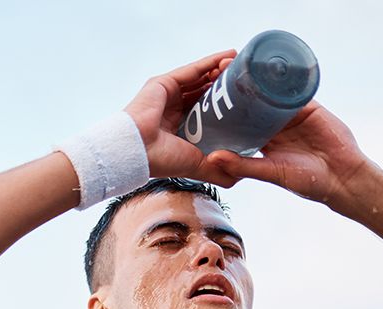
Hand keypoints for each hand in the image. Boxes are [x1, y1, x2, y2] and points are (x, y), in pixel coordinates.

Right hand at [123, 49, 242, 188]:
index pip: (207, 111)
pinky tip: (228, 56)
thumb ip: (218, 171)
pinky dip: (211, 61)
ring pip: (200, 77)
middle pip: (204, 90)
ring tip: (240, 64)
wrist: (137, 150)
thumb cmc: (162, 161)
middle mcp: (174, 109)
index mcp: (180, 128)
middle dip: (223, 84)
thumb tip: (240, 178)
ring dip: (220, 69)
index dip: (224, 104)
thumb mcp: (198, 166)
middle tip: (246, 79)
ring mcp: (169, 94)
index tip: (245, 99)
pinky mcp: (165, 82)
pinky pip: (193, 69)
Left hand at [198, 63, 371, 206]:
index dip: (224, 109)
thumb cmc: (306, 181)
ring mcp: (290, 114)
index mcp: (262, 141)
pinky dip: (281, 77)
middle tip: (217, 71)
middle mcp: (274, 125)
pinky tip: (267, 64)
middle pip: (251, 101)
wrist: (342, 178)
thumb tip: (213, 158)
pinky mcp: (308, 105)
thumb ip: (243, 165)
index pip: (238, 121)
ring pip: (269, 91)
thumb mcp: (270, 172)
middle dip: (236, 87)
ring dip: (255, 76)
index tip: (205, 96)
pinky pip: (292, 87)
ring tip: (237, 63)